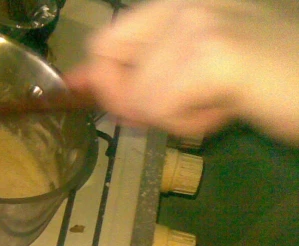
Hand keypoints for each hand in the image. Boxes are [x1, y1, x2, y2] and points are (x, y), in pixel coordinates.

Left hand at [64, 0, 298, 144]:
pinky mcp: (212, 54)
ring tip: (220, 102)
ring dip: (171, 116)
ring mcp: (198, 21)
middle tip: (181, 110)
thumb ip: (142, 71)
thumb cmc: (275, 82)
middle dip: (133, 101)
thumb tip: (80, 82)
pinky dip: (186, 123)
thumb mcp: (200, 69)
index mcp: (179, 1)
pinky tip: (225, 110)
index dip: (102, 79)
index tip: (114, 104)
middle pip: (107, 63)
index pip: (106, 39)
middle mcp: (183, 0)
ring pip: (135, 94)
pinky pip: (158, 107)